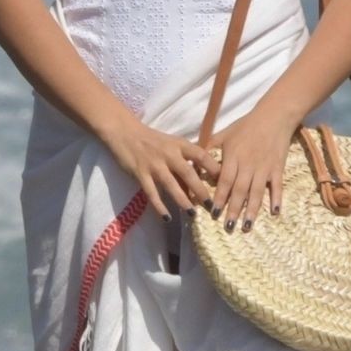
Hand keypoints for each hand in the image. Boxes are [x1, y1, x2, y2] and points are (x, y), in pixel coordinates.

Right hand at [102, 117, 219, 221]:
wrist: (125, 132)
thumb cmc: (152, 140)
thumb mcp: (171, 144)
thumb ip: (184, 159)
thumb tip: (201, 178)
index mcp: (179, 144)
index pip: (201, 155)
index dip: (214, 168)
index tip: (226, 182)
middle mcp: (169, 154)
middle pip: (189, 173)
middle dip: (201, 190)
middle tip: (211, 206)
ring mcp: (154, 165)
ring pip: (171, 185)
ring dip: (183, 201)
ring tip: (192, 214)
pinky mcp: (140, 174)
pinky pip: (152, 193)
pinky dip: (159, 206)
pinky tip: (167, 218)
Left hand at [203, 101, 295, 231]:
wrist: (274, 116)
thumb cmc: (246, 126)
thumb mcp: (223, 134)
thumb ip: (208, 148)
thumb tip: (192, 162)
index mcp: (233, 157)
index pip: (225, 181)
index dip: (219, 197)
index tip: (213, 212)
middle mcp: (249, 164)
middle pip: (240, 190)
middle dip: (233, 210)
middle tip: (227, 227)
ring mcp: (264, 167)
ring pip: (257, 192)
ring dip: (252, 210)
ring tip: (246, 226)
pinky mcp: (278, 168)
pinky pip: (277, 186)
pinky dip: (277, 199)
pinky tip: (274, 213)